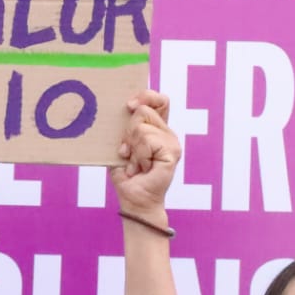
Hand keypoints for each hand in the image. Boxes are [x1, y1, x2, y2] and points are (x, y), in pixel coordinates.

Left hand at [111, 90, 180, 218]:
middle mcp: (167, 133)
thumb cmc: (125, 173)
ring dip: (132, 148)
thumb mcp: (121, 144)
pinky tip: (143, 168)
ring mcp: (172, 142)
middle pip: (144, 111)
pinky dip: (139, 156)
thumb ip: (125, 126)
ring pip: (142, 127)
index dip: (145, 96)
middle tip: (127, 152)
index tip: (128, 106)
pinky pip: (148, 141)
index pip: (159, 100)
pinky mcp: (173, 152)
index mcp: (157, 128)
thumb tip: (124, 107)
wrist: (134, 199)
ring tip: (135, 163)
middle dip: (128, 132)